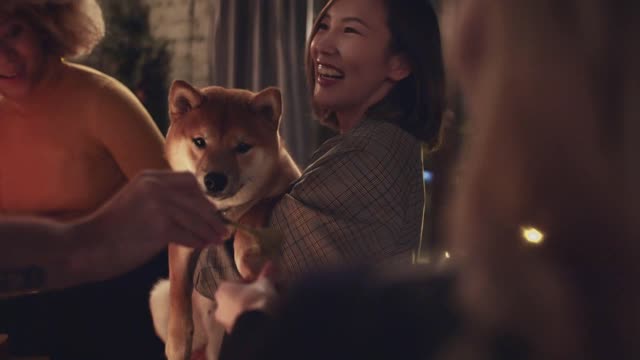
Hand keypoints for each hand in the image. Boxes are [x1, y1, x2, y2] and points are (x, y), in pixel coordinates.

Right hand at [72, 170, 227, 282]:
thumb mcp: (136, 202)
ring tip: (217, 239)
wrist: (85, 246)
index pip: (188, 181)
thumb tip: (194, 213)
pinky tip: (202, 245)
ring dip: (208, 230)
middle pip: (197, 198)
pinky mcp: (159, 226)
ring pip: (195, 218)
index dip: (203, 198)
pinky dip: (197, 241)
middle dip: (212, 215)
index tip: (212, 211)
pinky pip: (187, 234)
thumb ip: (162, 201)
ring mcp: (158, 205)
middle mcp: (155, 186)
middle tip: (224, 228)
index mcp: (149, 177)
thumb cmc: (110, 230)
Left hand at [214, 263, 277, 332]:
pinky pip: (243, 323)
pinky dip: (251, 320)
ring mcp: (225, 322)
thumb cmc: (257, 301)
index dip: (251, 282)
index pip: (237, 282)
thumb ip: (266, 275)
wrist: (257, 328)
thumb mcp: (265, 284)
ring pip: (239, 312)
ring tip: (267, 308)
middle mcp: (220, 306)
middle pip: (237, 298)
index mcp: (223, 290)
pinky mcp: (233, 334)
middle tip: (266, 295)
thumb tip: (270, 265)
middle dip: (251, 296)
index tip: (262, 284)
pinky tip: (263, 319)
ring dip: (251, 309)